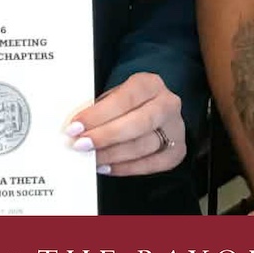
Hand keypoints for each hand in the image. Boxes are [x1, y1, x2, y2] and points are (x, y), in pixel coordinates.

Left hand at [66, 72, 183, 176]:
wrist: (154, 110)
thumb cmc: (128, 103)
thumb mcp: (115, 96)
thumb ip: (100, 109)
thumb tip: (76, 128)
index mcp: (150, 84)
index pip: (124, 98)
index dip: (98, 115)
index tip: (75, 127)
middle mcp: (168, 104)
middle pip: (138, 123)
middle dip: (105, 136)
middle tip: (81, 145)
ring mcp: (176, 129)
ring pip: (144, 146)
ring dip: (113, 155)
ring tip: (92, 158)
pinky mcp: (177, 151)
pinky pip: (152, 164)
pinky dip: (127, 168)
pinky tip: (107, 167)